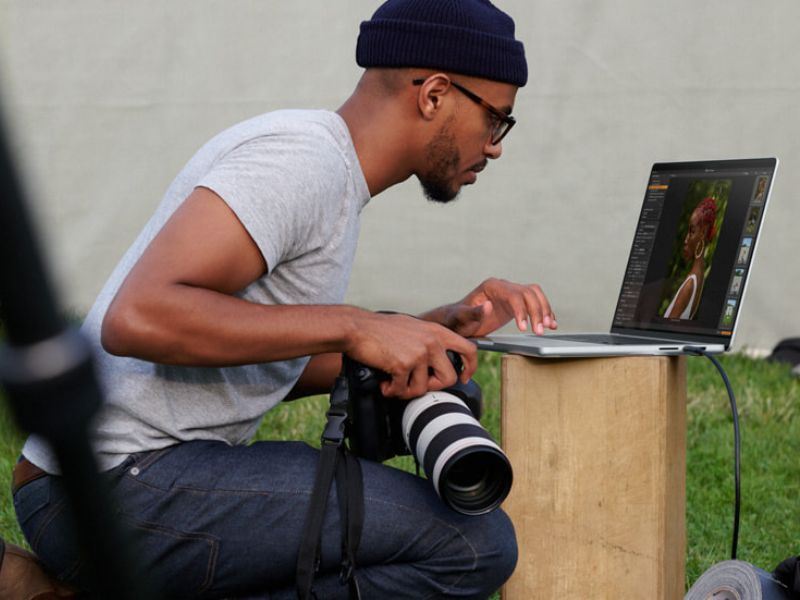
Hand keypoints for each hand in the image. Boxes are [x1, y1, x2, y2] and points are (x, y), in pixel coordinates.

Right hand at [345, 312, 476, 399]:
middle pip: (449, 378)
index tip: (463, 377)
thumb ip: (429, 341)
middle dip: (432, 387)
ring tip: (393, 382)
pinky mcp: (403, 364)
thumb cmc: (381, 329)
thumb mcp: (414, 328)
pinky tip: (384, 383)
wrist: (357, 328)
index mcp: (437, 332)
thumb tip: (438, 362)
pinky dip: (391, 391)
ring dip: (406, 390)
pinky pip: (402, 390)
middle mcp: (432, 342)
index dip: (470, 367)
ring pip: (423, 388)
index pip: (469, 349)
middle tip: (415, 384)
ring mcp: (418, 353)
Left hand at [422, 278, 556, 337]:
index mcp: (491, 286)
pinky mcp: (515, 303)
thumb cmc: (456, 320)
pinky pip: (534, 302)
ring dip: (544, 310)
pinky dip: (544, 312)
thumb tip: (488, 305)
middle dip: (537, 312)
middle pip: (528, 294)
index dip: (522, 311)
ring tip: (549, 327)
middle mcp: (503, 286)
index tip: (524, 329)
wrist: (456, 322)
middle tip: (539, 331)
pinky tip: (550, 324)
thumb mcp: (461, 319)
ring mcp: (510, 293)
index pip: (514, 295)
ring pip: (535, 295)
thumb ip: (474, 312)